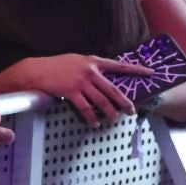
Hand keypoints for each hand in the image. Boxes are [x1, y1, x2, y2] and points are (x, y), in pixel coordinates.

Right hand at [19, 54, 155, 126]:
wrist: (36, 71)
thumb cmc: (54, 66)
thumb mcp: (75, 61)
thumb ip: (90, 67)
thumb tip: (100, 78)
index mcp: (93, 61)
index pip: (119, 65)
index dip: (136, 69)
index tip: (150, 73)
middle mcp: (90, 71)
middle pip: (113, 89)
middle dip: (124, 102)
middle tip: (131, 110)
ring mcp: (81, 82)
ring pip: (101, 100)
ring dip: (109, 112)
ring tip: (113, 119)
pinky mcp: (71, 92)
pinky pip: (85, 108)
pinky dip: (91, 118)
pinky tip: (95, 123)